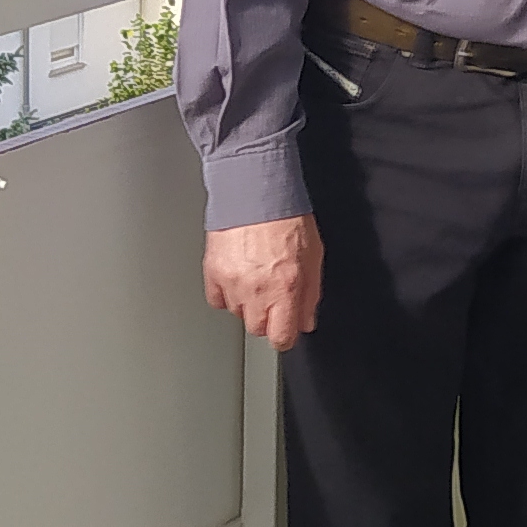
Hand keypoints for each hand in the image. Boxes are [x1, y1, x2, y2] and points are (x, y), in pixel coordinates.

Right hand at [204, 216, 321, 350]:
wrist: (255, 189)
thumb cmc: (286, 217)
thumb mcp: (314, 256)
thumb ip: (311, 294)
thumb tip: (306, 321)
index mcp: (285, 288)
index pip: (281, 337)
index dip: (286, 335)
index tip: (287, 328)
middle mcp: (256, 291)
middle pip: (258, 329)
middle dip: (268, 317)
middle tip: (274, 295)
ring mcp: (231, 283)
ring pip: (237, 314)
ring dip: (247, 303)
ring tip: (256, 278)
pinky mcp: (212, 272)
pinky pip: (217, 299)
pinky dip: (226, 293)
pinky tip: (238, 276)